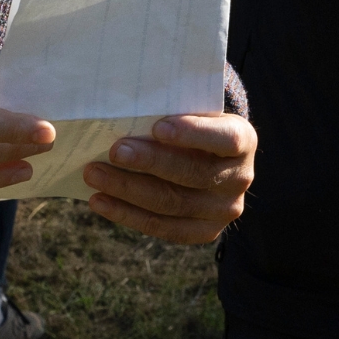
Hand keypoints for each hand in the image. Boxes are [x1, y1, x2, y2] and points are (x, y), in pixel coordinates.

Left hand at [82, 113, 254, 243]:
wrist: (210, 154)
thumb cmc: (192, 122)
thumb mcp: (193, 108)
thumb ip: (172, 108)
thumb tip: (125, 107)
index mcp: (243, 140)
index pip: (224, 138)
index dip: (192, 134)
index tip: (157, 127)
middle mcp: (239, 178)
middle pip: (192, 174)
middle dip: (149, 163)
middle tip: (114, 151)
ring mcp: (223, 210)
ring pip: (172, 204)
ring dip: (128, 190)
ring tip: (95, 174)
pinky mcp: (204, 231)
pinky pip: (163, 227)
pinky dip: (127, 214)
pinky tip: (100, 201)